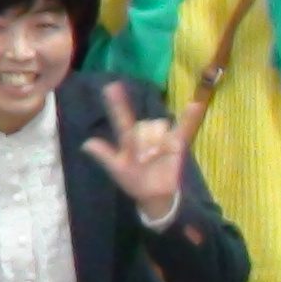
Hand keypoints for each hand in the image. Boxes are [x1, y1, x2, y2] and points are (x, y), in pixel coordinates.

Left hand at [80, 80, 194, 222]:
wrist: (154, 195)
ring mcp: (162, 136)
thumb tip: (85, 144)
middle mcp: (144, 133)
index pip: (121, 118)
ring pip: (159, 127)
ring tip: (156, 157)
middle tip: (144, 159)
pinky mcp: (178, 143)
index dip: (116, 104)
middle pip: (144, 125)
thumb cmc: (134, 180)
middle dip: (144, 142)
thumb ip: (104, 156)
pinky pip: (185, 127)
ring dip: (157, 142)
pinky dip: (190, 117)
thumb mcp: (117, 169)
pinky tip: (195, 105)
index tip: (110, 86)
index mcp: (128, 137)